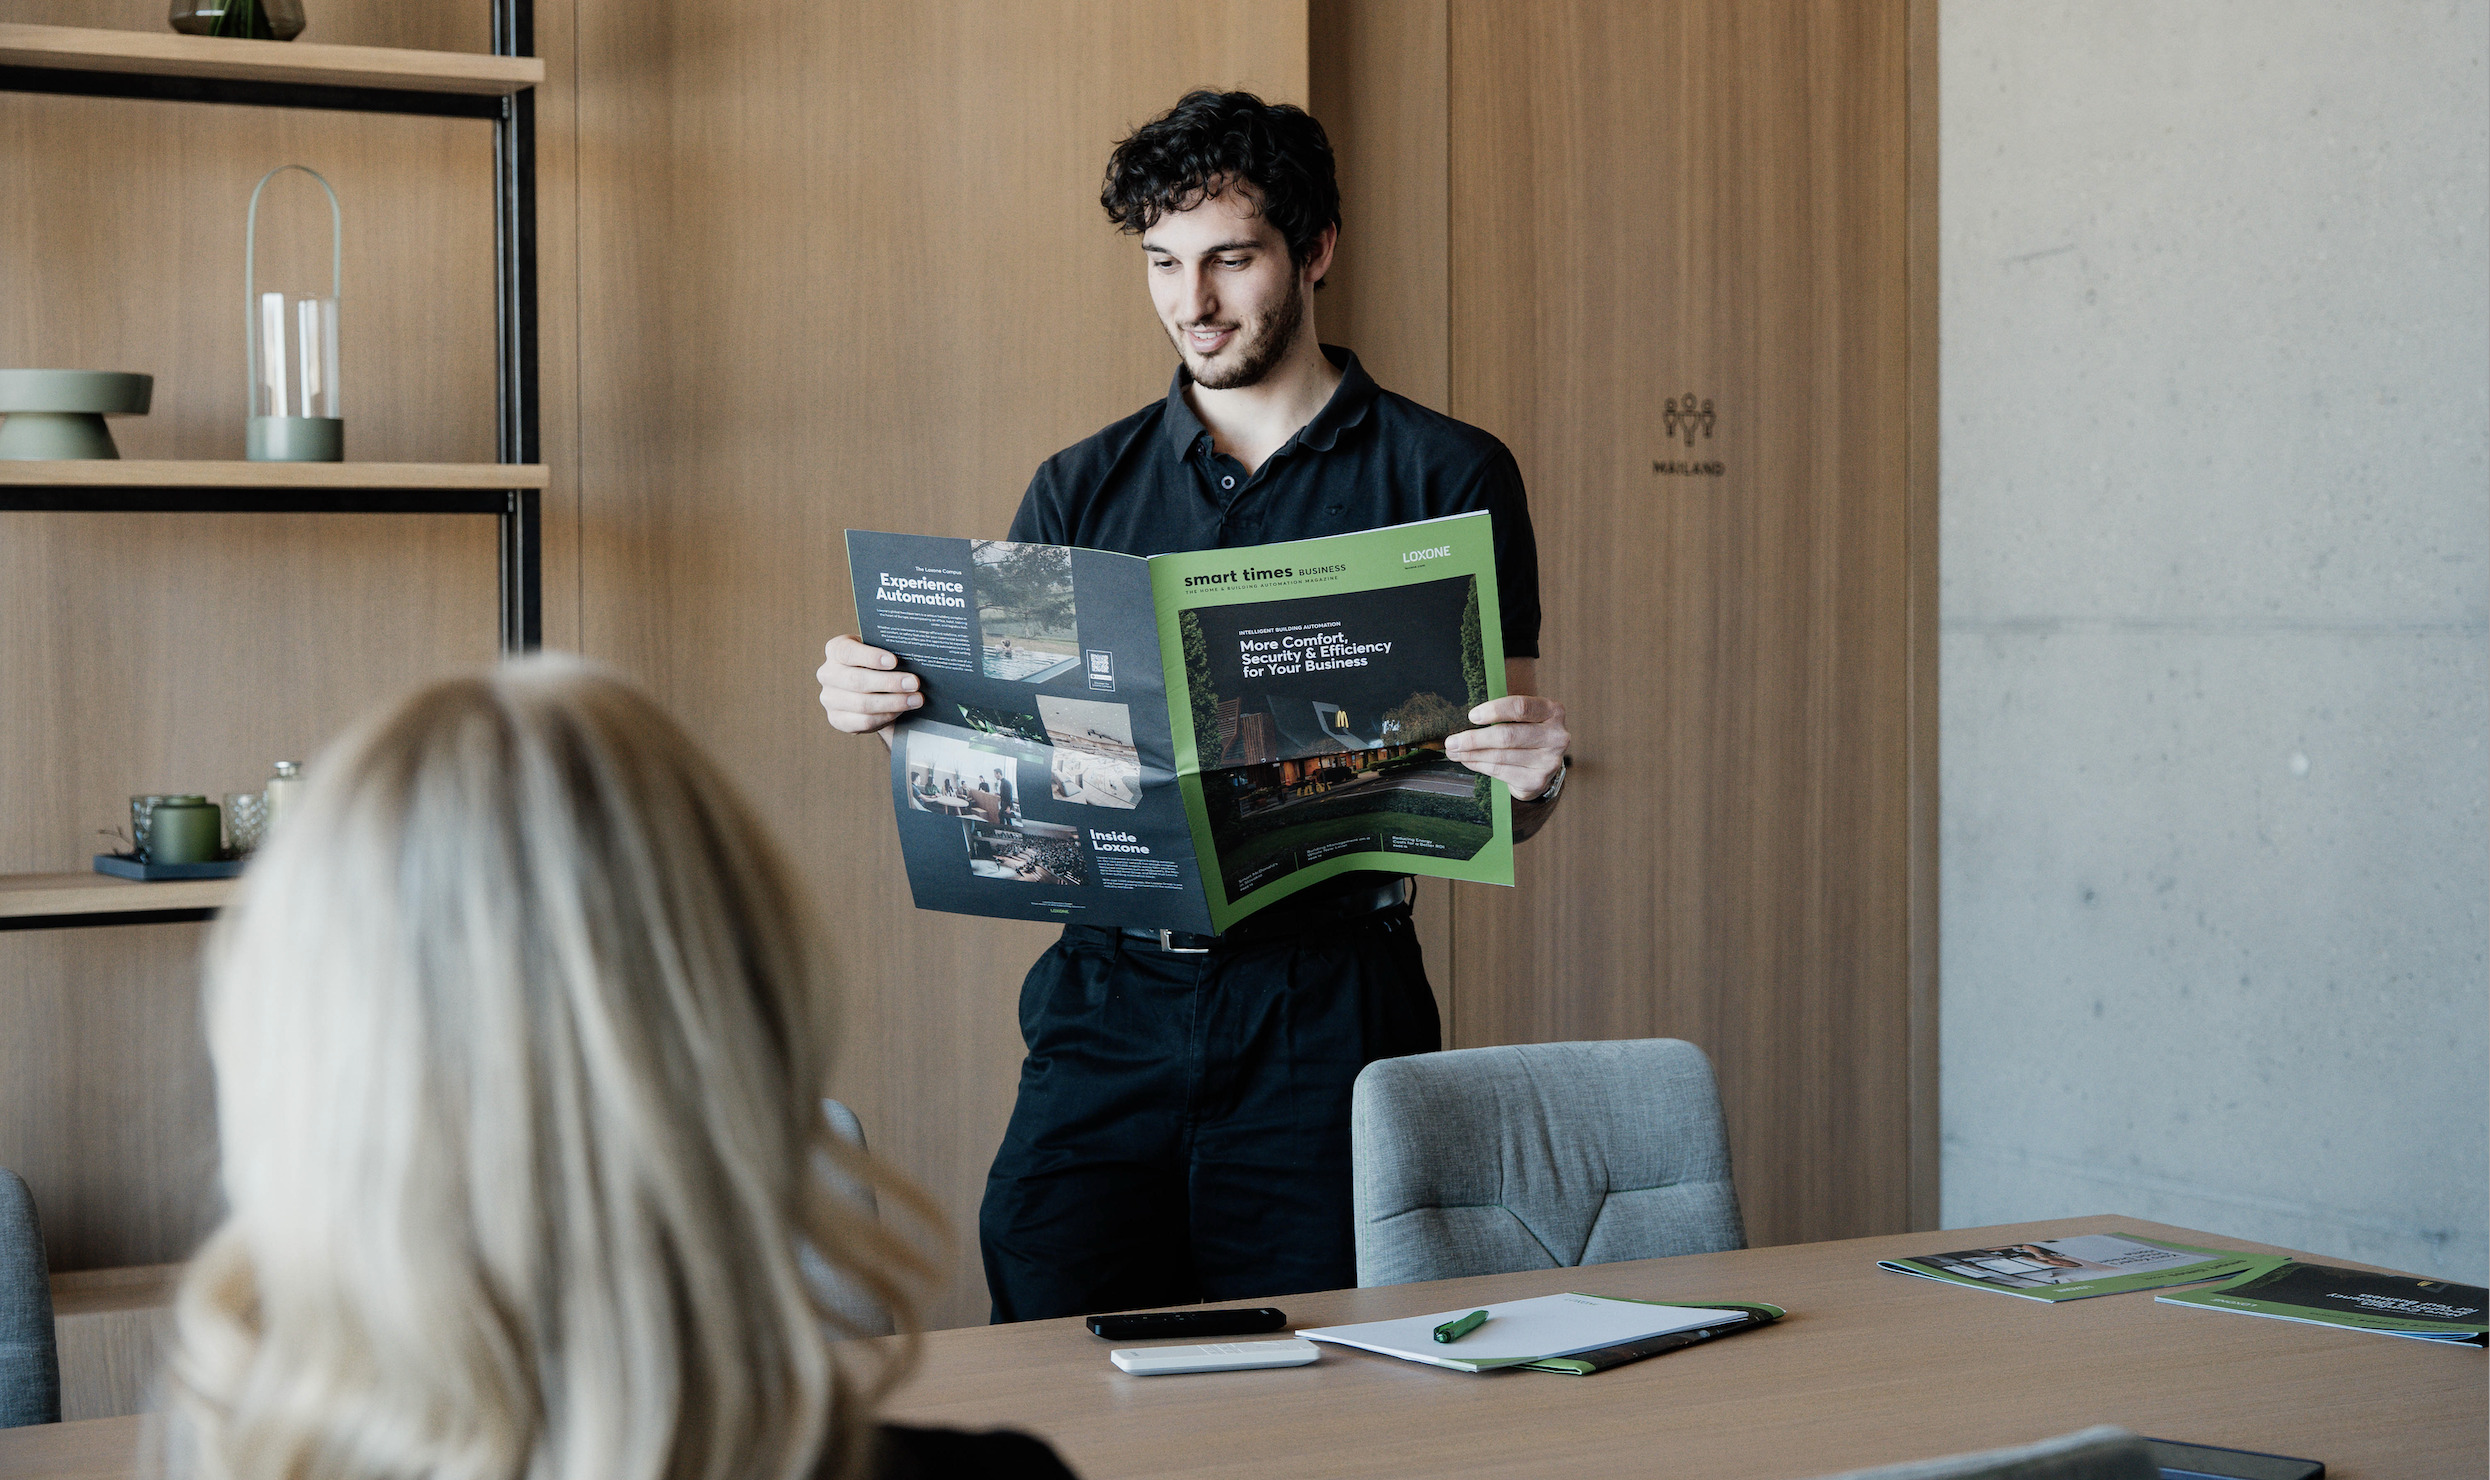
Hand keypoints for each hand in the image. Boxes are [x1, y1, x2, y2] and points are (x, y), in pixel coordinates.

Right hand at [816, 634, 923, 734]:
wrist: (871, 688)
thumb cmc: (877, 664)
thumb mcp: (879, 651)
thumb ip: (888, 651)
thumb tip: (913, 658)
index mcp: (835, 649)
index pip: (848, 652)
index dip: (871, 657)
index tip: (894, 661)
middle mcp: (827, 673)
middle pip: (857, 680)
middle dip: (890, 683)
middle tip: (914, 683)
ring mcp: (829, 698)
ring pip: (863, 704)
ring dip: (893, 702)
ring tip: (915, 699)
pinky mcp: (836, 719)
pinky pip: (863, 721)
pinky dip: (886, 716)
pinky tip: (900, 711)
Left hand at [1445, 694, 1568, 798]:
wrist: (1544, 765)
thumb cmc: (1527, 733)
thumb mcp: (1524, 717)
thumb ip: (1504, 714)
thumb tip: (1465, 719)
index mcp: (1552, 711)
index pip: (1521, 707)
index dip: (1494, 710)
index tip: (1471, 716)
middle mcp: (1556, 736)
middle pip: (1508, 736)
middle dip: (1474, 739)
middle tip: (1451, 741)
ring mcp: (1548, 761)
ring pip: (1500, 756)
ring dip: (1471, 754)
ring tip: (1454, 751)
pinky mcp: (1537, 781)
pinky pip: (1500, 771)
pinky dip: (1479, 765)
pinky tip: (1468, 761)